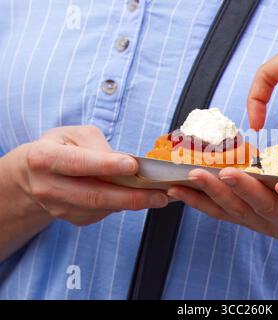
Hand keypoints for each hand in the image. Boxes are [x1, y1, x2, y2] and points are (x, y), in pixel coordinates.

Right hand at [8, 125, 167, 225]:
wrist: (33, 176)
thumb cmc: (59, 148)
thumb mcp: (74, 134)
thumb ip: (98, 145)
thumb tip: (126, 164)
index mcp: (44, 158)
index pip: (78, 163)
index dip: (107, 166)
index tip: (133, 166)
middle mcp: (47, 187)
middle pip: (94, 196)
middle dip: (131, 196)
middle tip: (159, 195)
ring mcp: (58, 208)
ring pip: (102, 208)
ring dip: (133, 204)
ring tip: (159, 197)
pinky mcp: (72, 219)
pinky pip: (102, 214)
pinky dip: (124, 206)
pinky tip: (140, 198)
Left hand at [167, 168, 277, 253]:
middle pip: (262, 208)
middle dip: (244, 191)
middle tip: (227, 174)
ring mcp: (259, 221)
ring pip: (234, 209)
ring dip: (213, 193)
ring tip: (193, 176)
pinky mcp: (243, 218)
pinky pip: (217, 212)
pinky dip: (197, 201)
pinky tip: (178, 188)